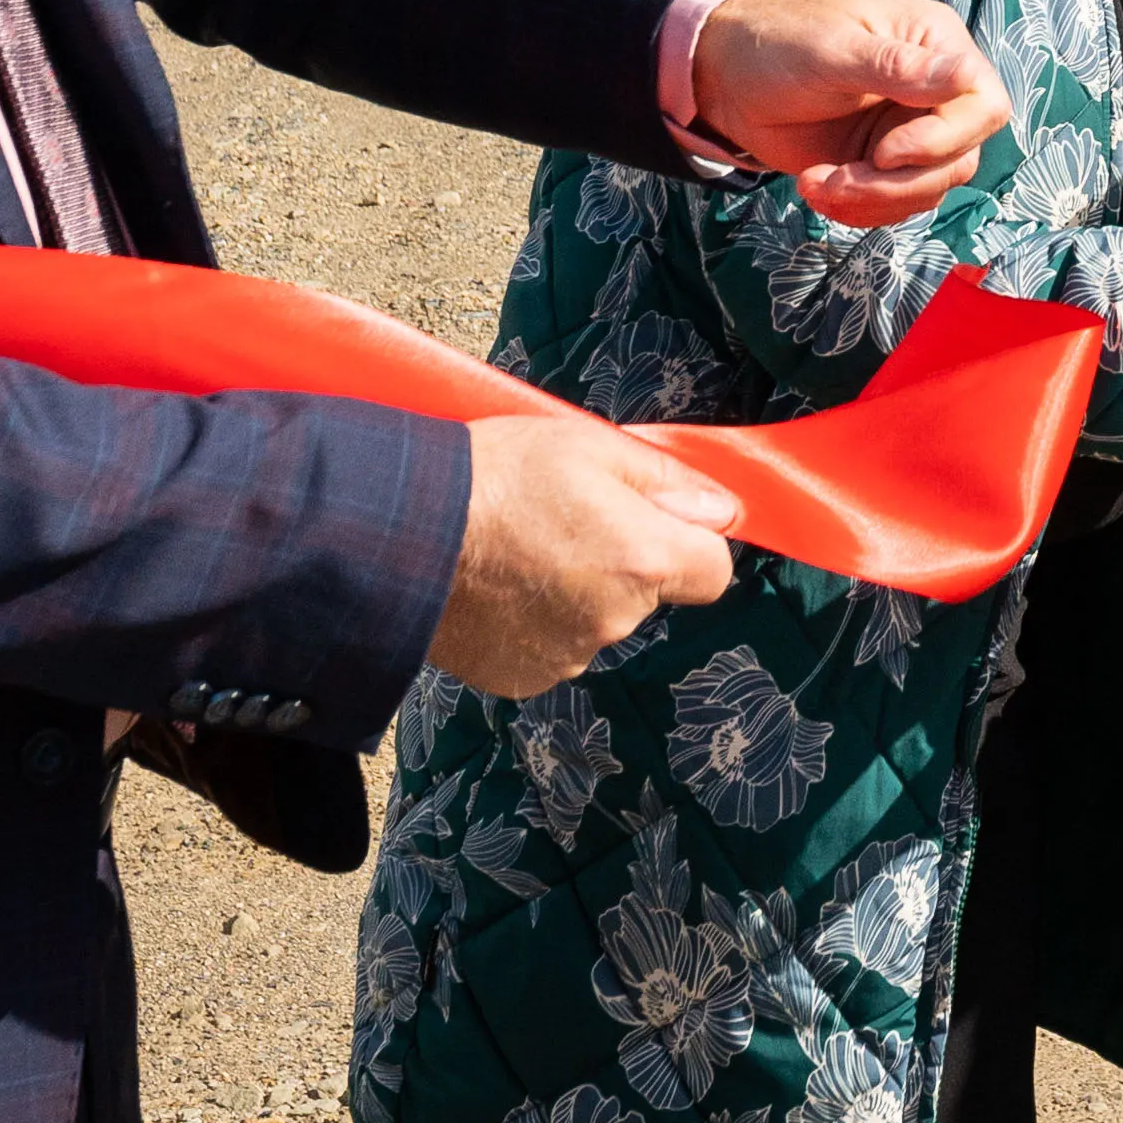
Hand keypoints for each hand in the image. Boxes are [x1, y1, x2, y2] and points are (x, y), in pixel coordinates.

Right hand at [430, 419, 739, 696]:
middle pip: (648, 592)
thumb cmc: (494, 475)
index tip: (652, 519)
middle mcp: (614, 620)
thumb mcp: (590, 445)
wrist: (399, 533)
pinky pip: (550, 646)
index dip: (691, 542)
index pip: (713, 572)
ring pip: (596, 619)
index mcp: (643, 559)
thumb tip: (723, 511)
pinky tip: (496, 585)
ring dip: (575, 590)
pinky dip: (534, 620)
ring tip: (518, 547)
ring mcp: (567, 657)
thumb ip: (667, 481)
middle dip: (623, 559)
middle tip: (564, 518)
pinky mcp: (522, 678)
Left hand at [687, 0, 1010, 225]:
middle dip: (897, 183)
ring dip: (873, 200)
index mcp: (936, 46)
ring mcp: (909, 131)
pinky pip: (895, 205)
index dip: (945, 140)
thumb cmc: (779, 43)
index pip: (983, 105)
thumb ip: (898, 68)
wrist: (725, 76)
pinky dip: (858, 210)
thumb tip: (966, 74)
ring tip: (816, 184)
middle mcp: (934, 91)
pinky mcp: (881, 165)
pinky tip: (816, 189)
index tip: (886, 152)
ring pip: (928, 189)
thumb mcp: (834, 52)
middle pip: (958, 158)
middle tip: (838, 180)